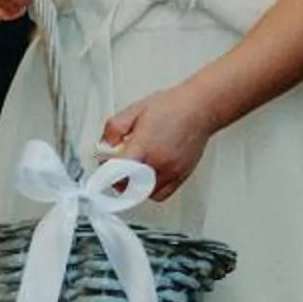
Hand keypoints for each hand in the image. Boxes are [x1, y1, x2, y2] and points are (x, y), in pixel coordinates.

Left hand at [100, 82, 217, 201]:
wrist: (200, 108)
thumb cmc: (172, 107)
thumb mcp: (135, 109)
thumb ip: (114, 128)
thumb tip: (105, 144)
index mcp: (144, 145)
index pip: (117, 169)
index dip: (105, 170)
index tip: (102, 167)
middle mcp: (158, 161)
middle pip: (128, 185)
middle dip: (116, 178)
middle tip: (115, 168)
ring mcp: (171, 171)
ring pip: (143, 193)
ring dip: (133, 186)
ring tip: (132, 171)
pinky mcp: (181, 176)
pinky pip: (160, 195)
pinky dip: (149, 191)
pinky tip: (147, 177)